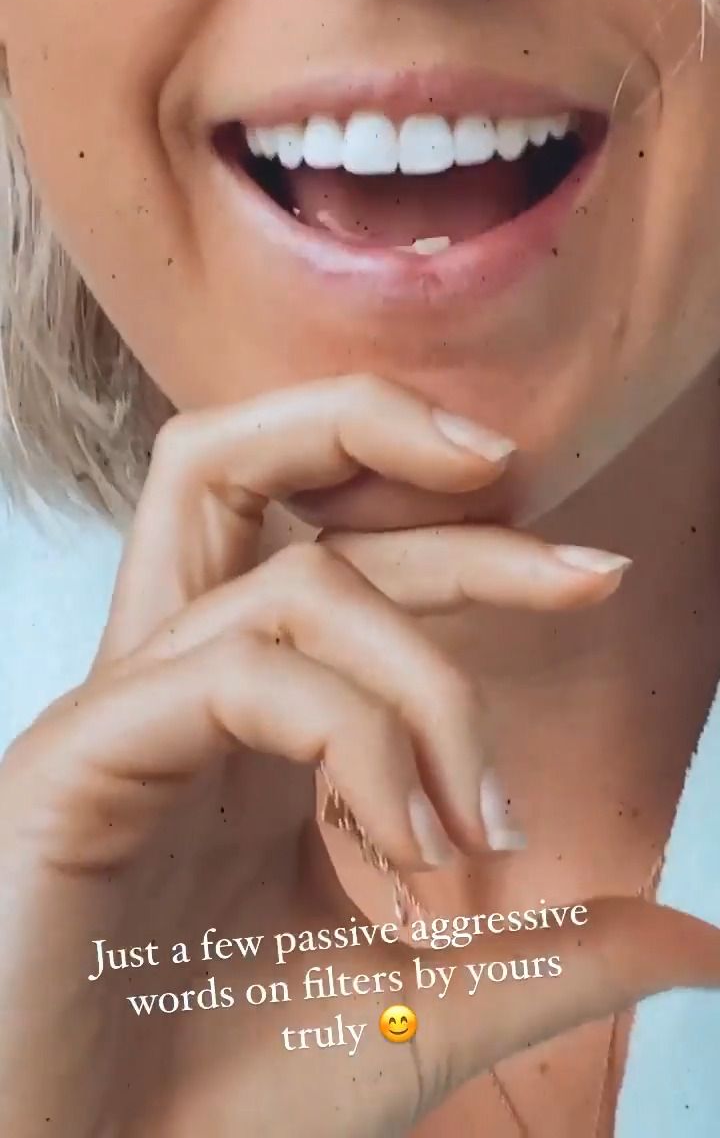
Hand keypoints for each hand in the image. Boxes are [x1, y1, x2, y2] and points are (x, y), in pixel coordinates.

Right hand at [0, 375, 716, 1137]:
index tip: (598, 580)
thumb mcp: (421, 1006)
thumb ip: (547, 953)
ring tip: (481, 815)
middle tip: (548, 521)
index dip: (468, 542)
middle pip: (237, 463)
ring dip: (421, 667)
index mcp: (237, 720)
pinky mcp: (80, 759)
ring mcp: (122, 715)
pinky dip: (353, 736)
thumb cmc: (217, 1105)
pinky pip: (235, 673)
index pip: (339, 555)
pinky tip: (403, 844)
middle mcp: (175, 688)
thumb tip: (697, 943)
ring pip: (273, 570)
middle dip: (383, 436)